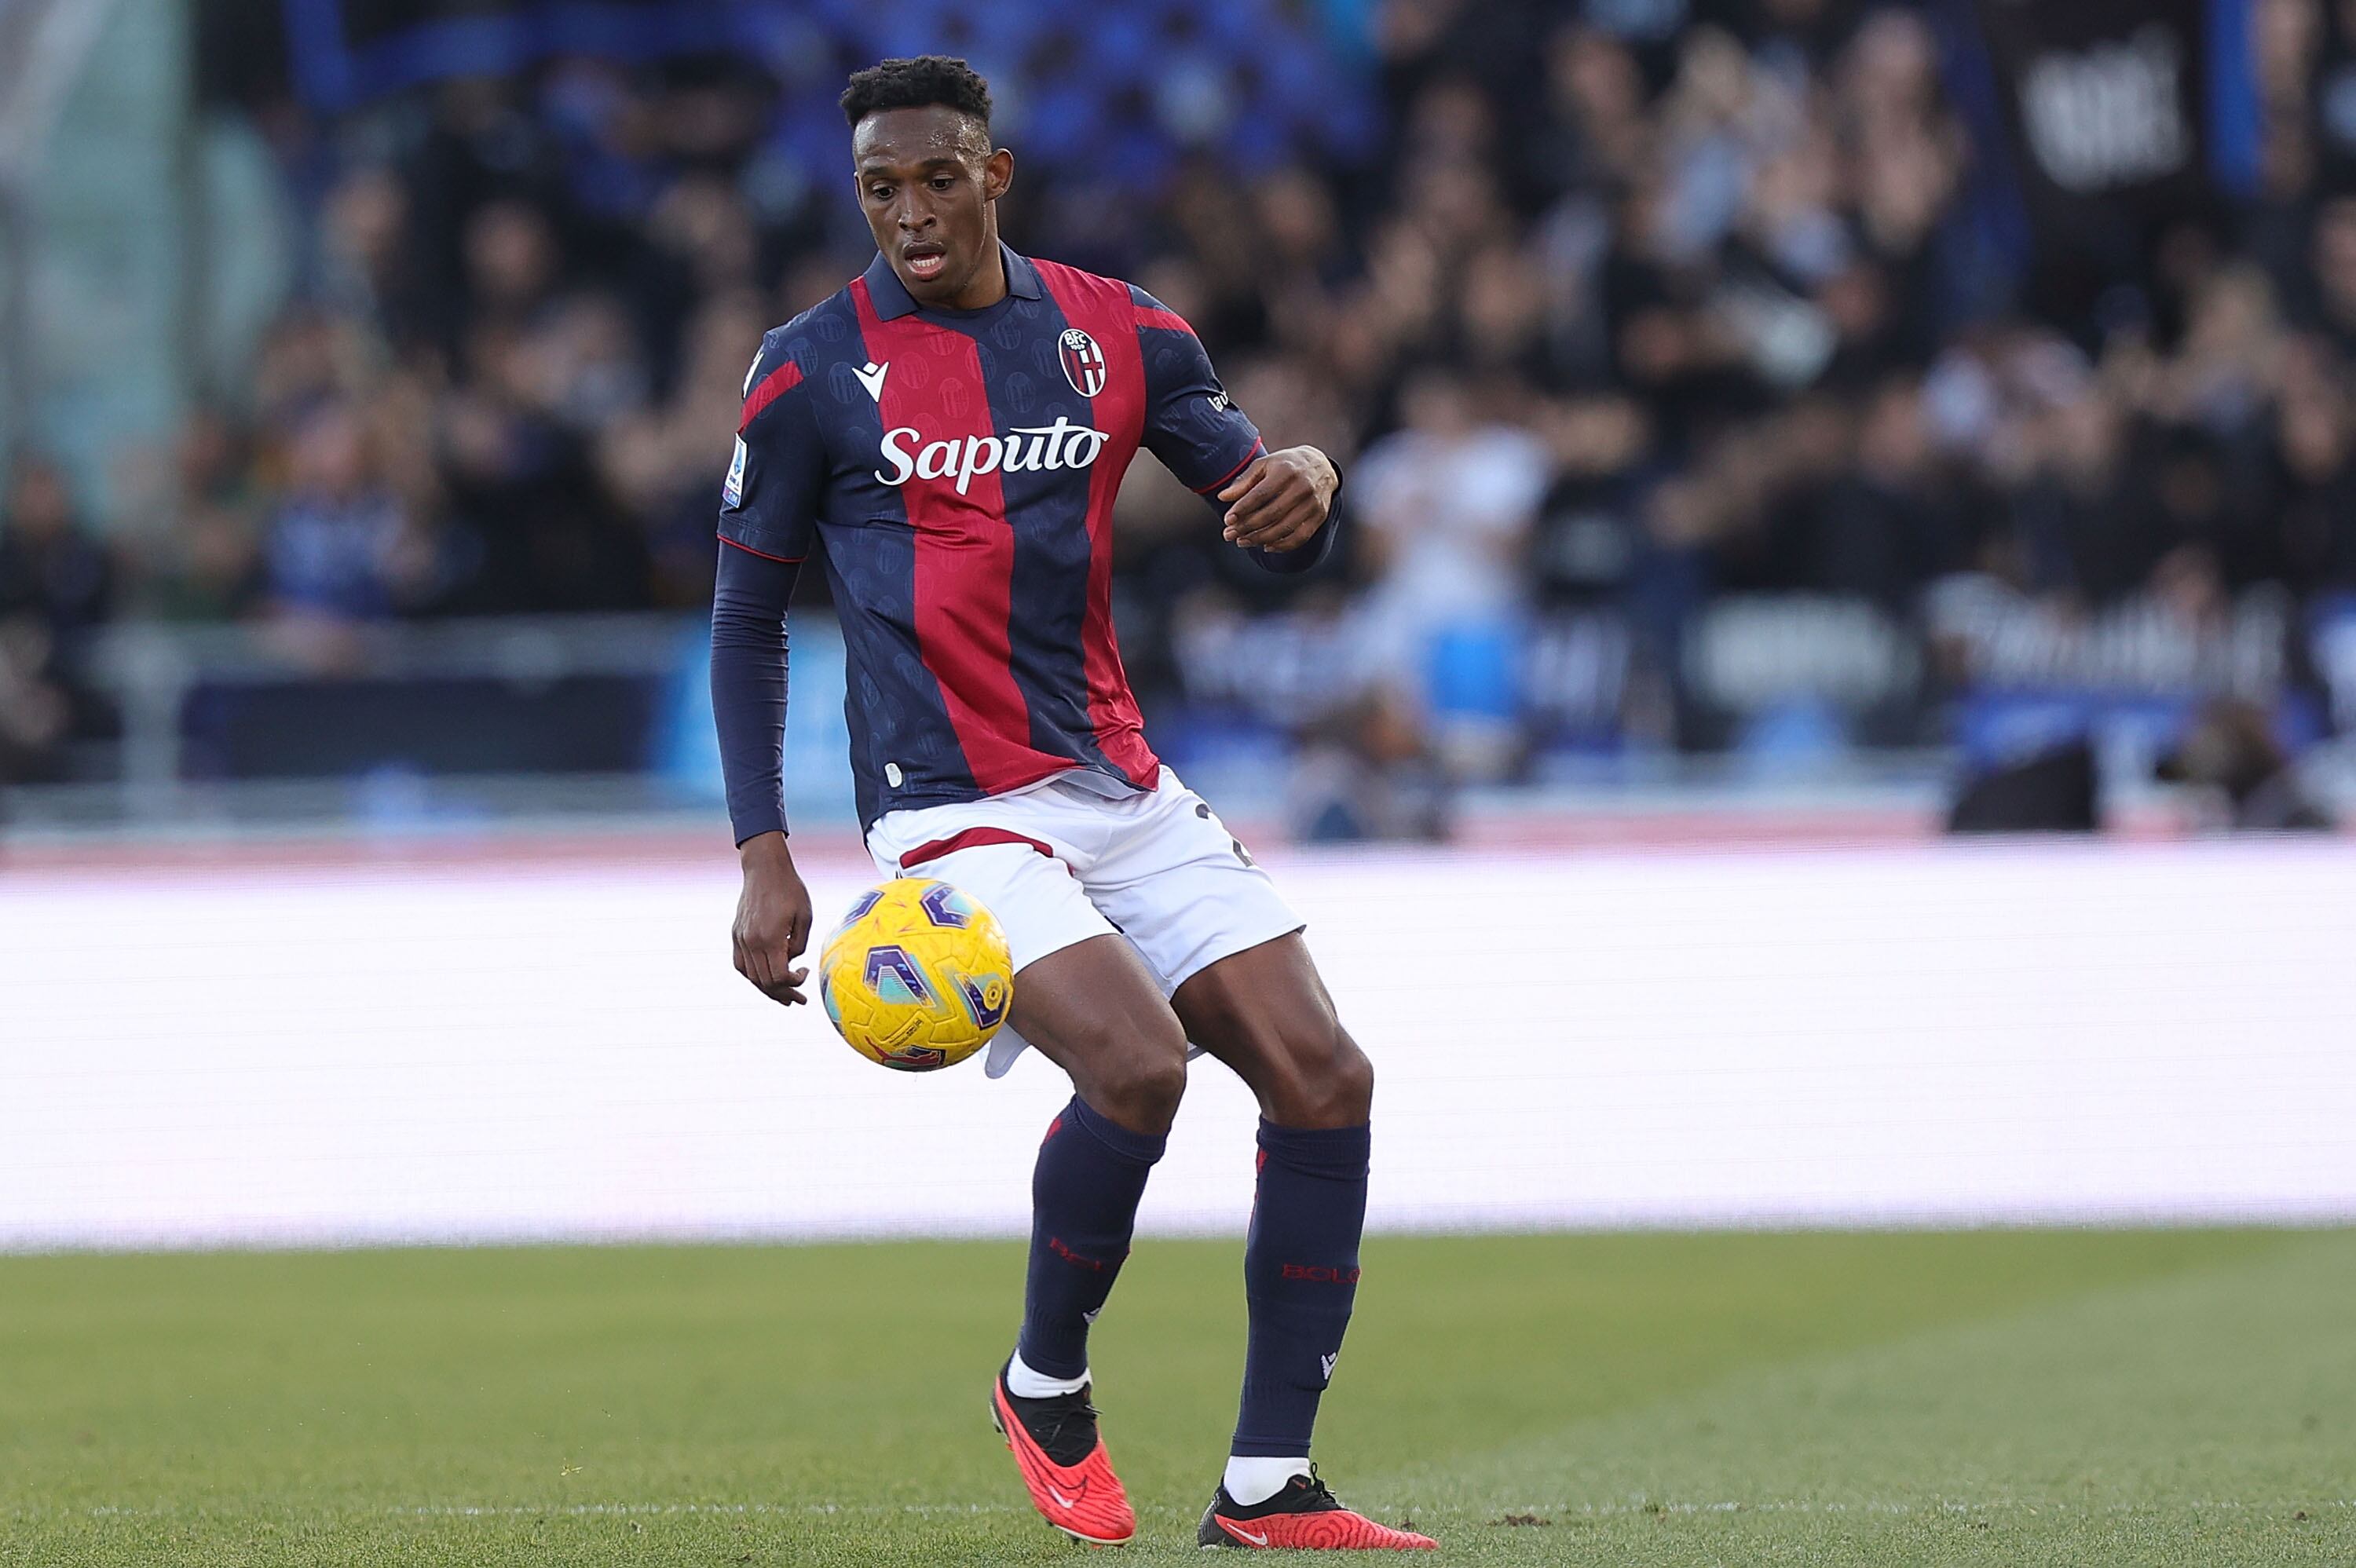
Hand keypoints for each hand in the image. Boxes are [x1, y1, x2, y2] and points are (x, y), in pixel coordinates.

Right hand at [732, 832, 812, 1005]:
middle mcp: (752, 942)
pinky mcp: (736, 934)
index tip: (805, 974)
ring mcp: (741, 938)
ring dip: (767, 989)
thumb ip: (799, 945)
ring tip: (782, 996)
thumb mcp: (805, 916)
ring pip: (751, 976)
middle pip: (764, 982)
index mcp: (770, 938)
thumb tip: (791, 962)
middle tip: (798, 1000)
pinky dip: (752, 975)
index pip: (779, 977)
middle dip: (783, 994)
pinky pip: (740, 964)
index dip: (794, 984)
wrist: (764, 869)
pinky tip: (764, 978)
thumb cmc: (790, 890)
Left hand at [1219, 445, 1336, 552]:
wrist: (1321, 466)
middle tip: (1229, 535)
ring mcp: (1313, 503)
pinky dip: (1282, 546)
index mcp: (1286, 471)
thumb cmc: (1286, 465)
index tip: (1227, 520)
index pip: (1261, 494)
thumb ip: (1244, 481)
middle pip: (1271, 514)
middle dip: (1247, 527)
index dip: (1243, 508)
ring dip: (1260, 539)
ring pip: (1284, 528)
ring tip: (1242, 541)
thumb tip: (1223, 497)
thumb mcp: (1264, 465)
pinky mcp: (1319, 516)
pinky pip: (1300, 537)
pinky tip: (1265, 546)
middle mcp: (1302, 487)